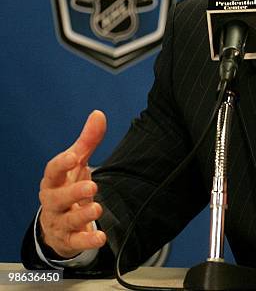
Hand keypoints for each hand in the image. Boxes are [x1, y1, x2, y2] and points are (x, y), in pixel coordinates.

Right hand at [38, 110, 107, 257]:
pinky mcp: (69, 239)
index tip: (74, 156)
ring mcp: (59, 221)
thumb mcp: (76, 164)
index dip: (62, 163)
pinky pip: (77, 241)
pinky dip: (88, 240)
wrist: (58, 221)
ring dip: (82, 215)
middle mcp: (53, 202)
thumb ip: (87, 141)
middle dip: (73, 192)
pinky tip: (101, 237)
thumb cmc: (67, 186)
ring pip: (68, 220)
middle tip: (91, 186)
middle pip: (58, 198)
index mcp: (53, 181)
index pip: (53, 171)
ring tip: (97, 208)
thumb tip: (98, 114)